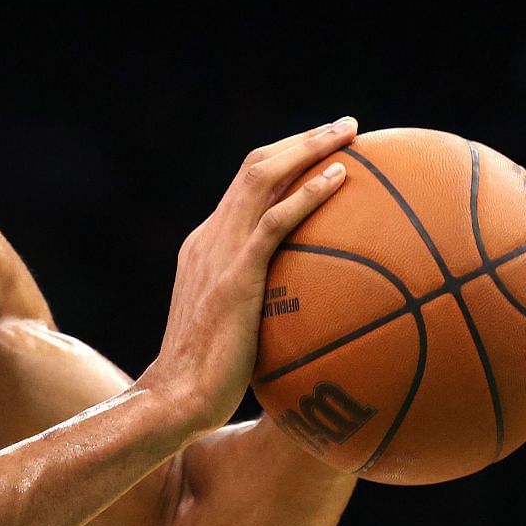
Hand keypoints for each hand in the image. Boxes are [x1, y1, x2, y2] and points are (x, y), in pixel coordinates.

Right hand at [141, 117, 357, 433]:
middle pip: (255, 166)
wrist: (176, 399)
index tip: (322, 151)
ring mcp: (219, 252)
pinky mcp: (235, 275)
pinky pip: (275, 221)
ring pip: (261, 176)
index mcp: (206, 245)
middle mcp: (209, 237)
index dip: (285, 160)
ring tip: (349, 134)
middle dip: (302, 139)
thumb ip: (260, 308)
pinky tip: (341, 179)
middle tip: (346, 126)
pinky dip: (308, 193)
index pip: (245, 186)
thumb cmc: (209, 381)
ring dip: (308, 147)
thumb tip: (308, 317)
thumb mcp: (235, 331)